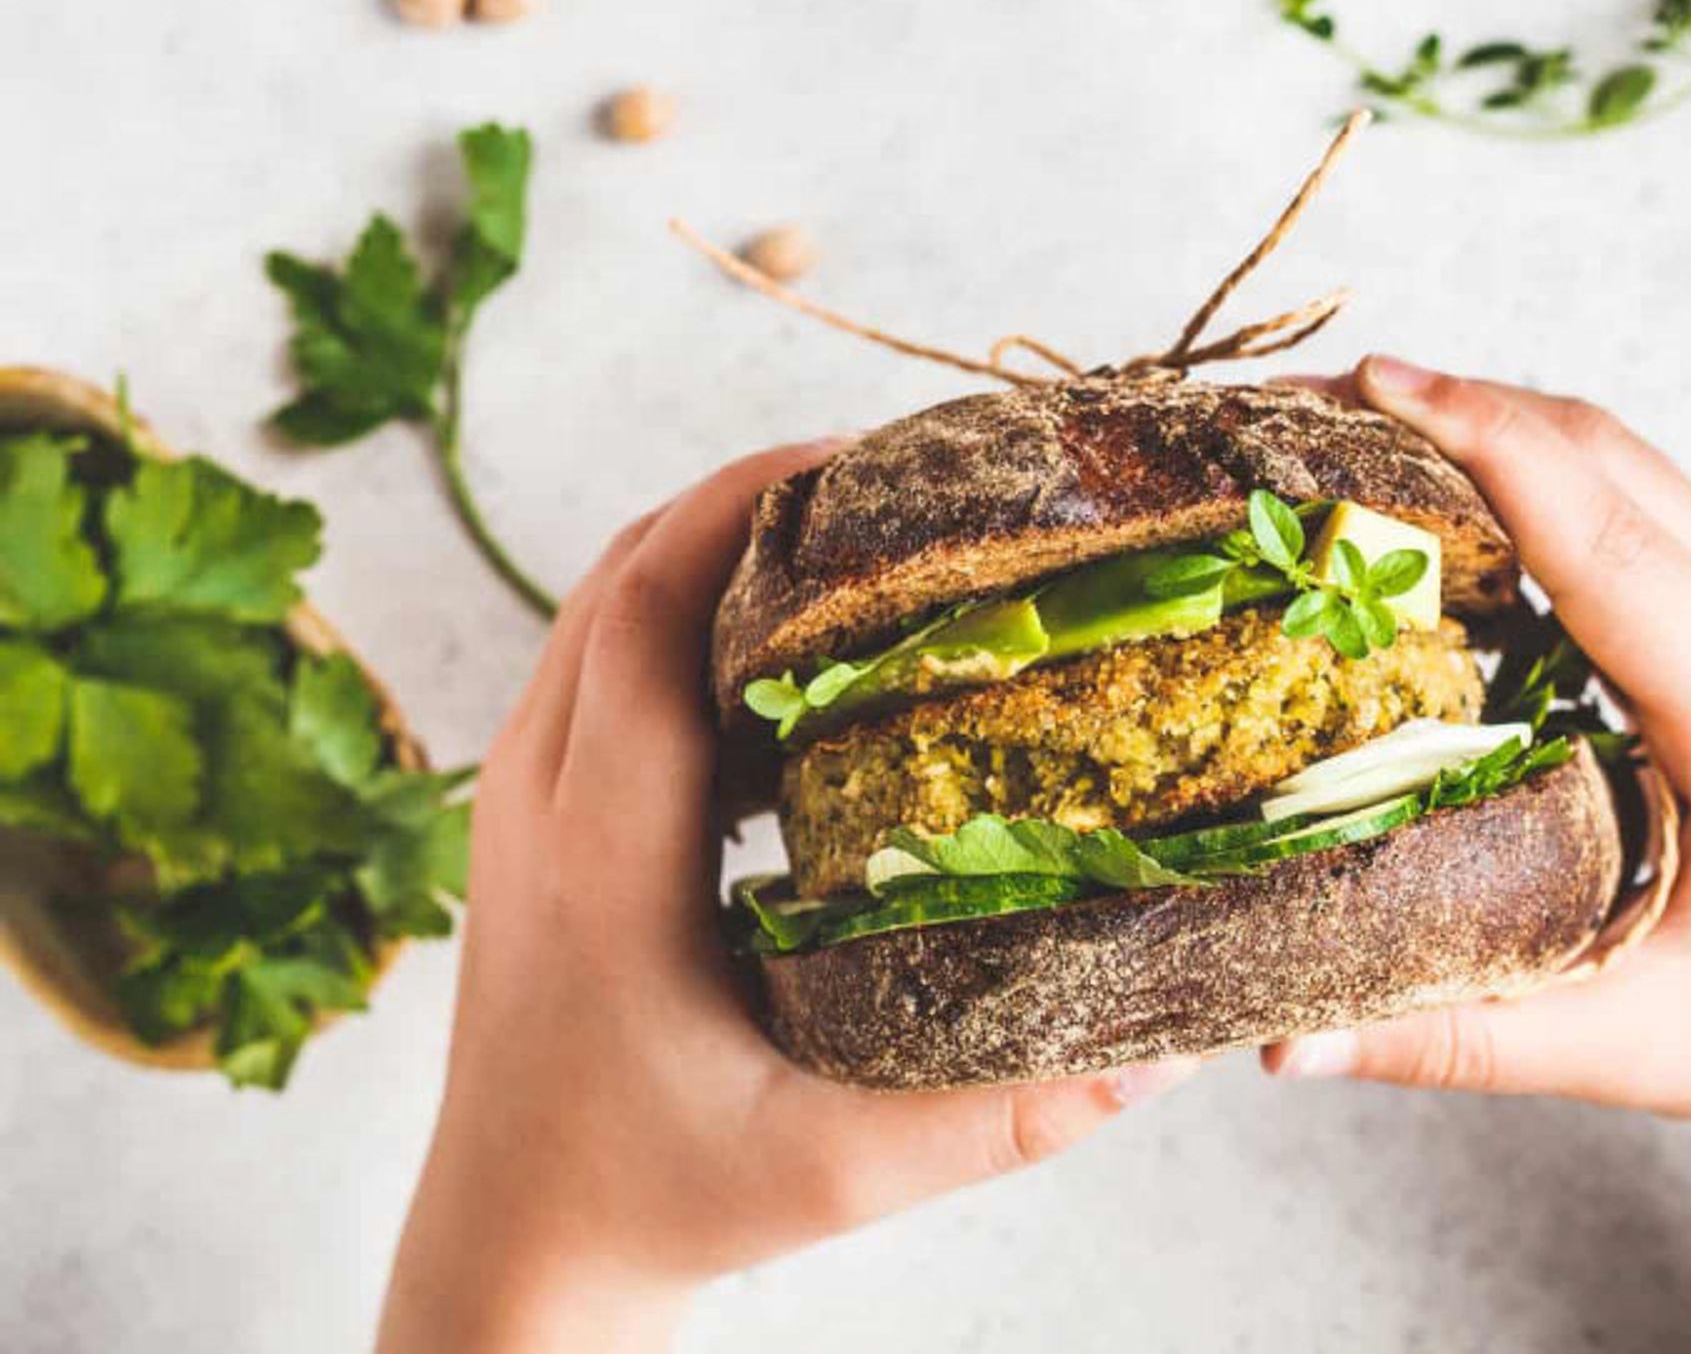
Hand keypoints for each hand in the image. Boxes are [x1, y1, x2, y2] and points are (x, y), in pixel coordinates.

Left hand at [376, 441, 1196, 1353]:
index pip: (651, 609)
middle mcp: (538, 799)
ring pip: (597, 604)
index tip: (863, 459)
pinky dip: (672, 609)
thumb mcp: (840, 1167)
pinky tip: (778, 645)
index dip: (746, 505)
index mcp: (606, 856)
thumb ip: (1005, 1114)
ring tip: (845, 537)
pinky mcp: (523, 818)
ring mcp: (513, 802)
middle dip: (744, 497)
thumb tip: (1166, 1050)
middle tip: (888, 481)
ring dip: (705, 544)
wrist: (514, 1242)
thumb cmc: (662, 1197)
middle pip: (621, 570)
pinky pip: (591, 660)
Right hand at [1268, 358, 1690, 1352]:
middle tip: (1312, 401)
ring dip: (1487, 419)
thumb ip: (1453, 1038)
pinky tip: (1436, 482)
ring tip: (1350, 421)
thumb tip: (1280, 1045)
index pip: (1605, 541)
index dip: (1487, 447)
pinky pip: (1624, 495)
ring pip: (1616, 457)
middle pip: (1605, 457)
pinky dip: (1525, 461)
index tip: (1373, 387)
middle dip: (1457, 406)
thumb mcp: (1622, 1045)